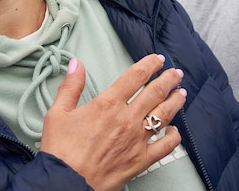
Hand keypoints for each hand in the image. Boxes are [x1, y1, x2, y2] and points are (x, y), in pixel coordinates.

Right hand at [40, 55, 185, 190]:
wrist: (67, 182)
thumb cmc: (61, 151)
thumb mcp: (58, 112)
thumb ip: (70, 86)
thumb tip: (75, 65)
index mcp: (108, 104)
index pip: (135, 76)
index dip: (150, 65)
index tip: (157, 60)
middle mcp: (127, 119)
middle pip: (155, 92)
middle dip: (168, 79)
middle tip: (176, 73)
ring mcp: (137, 140)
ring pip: (164, 114)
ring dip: (175, 101)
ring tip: (181, 93)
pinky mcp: (141, 160)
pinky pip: (166, 146)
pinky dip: (174, 137)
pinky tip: (175, 131)